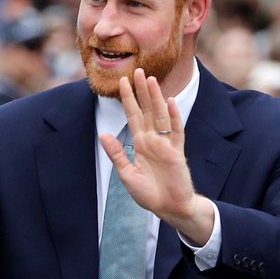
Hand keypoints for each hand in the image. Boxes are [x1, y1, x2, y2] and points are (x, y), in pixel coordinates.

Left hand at [100, 68, 212, 243]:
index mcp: (140, 143)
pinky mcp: (177, 151)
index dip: (127, 99)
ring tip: (150, 80)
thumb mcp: (127, 174)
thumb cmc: (149, 193)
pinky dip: (173, 116)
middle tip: (137, 70)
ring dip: (155, 98)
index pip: (132, 116)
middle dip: (141, 91)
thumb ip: (116, 154)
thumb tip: (103, 134)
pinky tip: (169, 102)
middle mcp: (153, 139)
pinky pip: (176, 130)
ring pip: (160, 115)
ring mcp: (166, 143)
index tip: (122, 81)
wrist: (169, 208)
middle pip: (146, 110)